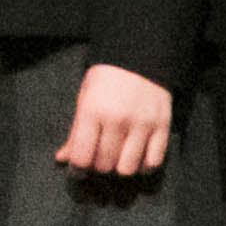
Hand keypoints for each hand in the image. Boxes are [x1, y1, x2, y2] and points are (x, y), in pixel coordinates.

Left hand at [55, 64, 175, 181]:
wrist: (139, 56)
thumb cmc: (105, 79)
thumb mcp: (84, 97)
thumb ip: (75, 131)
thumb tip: (63, 158)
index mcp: (93, 110)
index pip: (82, 156)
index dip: (77, 169)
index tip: (78, 169)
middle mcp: (118, 120)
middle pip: (105, 165)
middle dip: (97, 167)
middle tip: (97, 160)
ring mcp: (142, 125)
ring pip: (128, 169)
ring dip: (119, 169)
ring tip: (116, 160)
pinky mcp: (162, 127)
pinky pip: (153, 162)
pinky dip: (143, 167)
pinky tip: (136, 159)